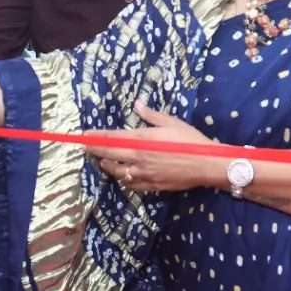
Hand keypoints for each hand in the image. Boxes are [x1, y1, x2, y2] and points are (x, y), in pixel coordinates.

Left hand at [84, 102, 219, 193]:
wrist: (205, 164)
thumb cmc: (190, 140)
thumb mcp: (171, 122)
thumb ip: (151, 115)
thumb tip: (137, 104)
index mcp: (141, 139)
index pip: (112, 138)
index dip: (96, 137)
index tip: (84, 135)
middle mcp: (138, 157)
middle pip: (110, 155)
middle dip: (95, 151)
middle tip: (84, 149)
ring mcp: (143, 173)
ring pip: (118, 172)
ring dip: (107, 166)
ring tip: (102, 162)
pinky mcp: (151, 185)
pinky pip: (131, 184)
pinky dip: (124, 180)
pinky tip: (122, 177)